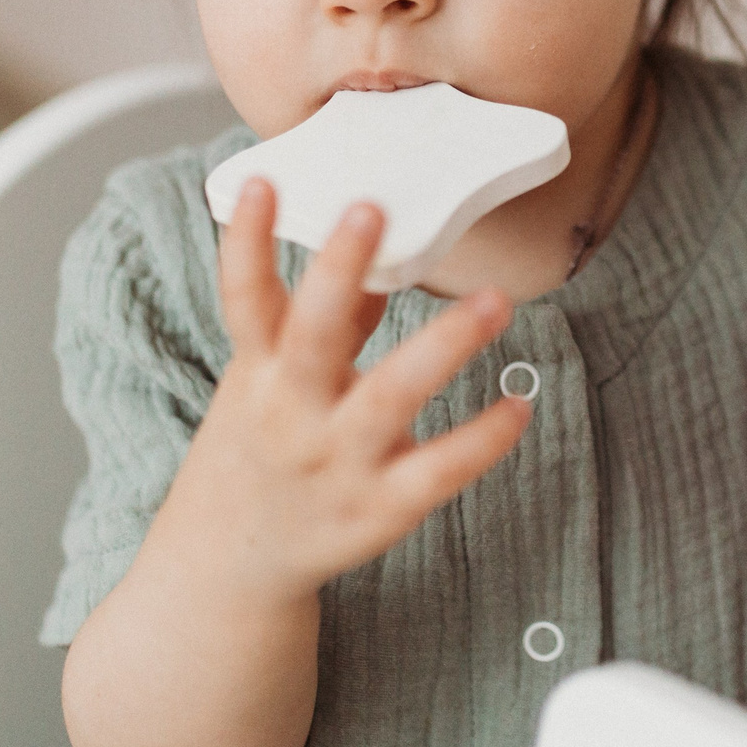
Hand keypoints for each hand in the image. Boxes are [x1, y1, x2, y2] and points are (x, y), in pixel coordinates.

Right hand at [158, 179, 531, 605]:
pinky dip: (482, 438)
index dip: (247, 242)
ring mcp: (335, 464)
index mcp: (256, 375)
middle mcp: (290, 414)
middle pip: (311, 337)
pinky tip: (519, 405)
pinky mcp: (378, 511)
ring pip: (389, 399)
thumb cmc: (259, 450)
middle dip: (336, 270)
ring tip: (495, 299)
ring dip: (443, 345)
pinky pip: (438, 471)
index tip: (262, 180)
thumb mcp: (267, 381)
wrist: (227, 566)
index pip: (244, 300)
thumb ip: (323, 321)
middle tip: (372, 205)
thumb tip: (375, 253)